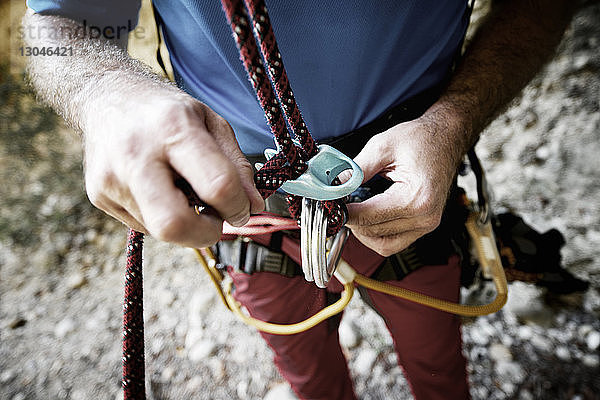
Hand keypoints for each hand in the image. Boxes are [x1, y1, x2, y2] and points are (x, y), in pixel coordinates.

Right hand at [83, 90, 263, 247]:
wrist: (106, 96)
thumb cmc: (166, 110)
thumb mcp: (211, 123)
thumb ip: (237, 165)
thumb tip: (254, 206)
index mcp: (173, 127)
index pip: (216, 185)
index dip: (238, 206)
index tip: (243, 208)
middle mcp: (136, 154)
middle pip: (174, 224)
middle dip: (205, 234)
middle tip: (215, 220)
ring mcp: (112, 178)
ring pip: (160, 230)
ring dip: (185, 223)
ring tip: (185, 192)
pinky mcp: (98, 195)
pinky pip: (144, 225)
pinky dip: (163, 216)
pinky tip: (161, 190)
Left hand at [346, 117, 461, 256]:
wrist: (446, 137)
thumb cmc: (422, 139)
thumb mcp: (383, 146)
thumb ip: (357, 169)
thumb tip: (336, 186)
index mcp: (416, 198)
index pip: (369, 217)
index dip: (346, 213)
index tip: (332, 205)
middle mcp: (424, 217)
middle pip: (374, 232)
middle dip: (352, 221)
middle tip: (339, 205)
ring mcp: (426, 224)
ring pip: (383, 244)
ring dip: (363, 232)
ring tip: (353, 212)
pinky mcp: (424, 225)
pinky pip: (395, 242)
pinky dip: (377, 234)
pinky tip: (368, 218)